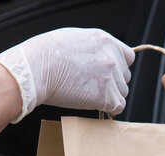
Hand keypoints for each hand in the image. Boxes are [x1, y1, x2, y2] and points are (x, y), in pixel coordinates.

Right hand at [0, 27, 134, 122]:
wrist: (37, 69)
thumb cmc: (47, 54)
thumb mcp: (77, 39)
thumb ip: (94, 49)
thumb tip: (99, 58)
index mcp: (106, 41)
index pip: (128, 57)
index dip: (118, 67)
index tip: (108, 73)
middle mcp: (112, 58)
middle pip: (124, 77)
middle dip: (113, 83)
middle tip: (93, 86)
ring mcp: (110, 78)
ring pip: (122, 93)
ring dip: (110, 96)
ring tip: (90, 94)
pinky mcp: (105, 96)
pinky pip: (118, 106)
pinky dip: (109, 108)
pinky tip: (96, 104)